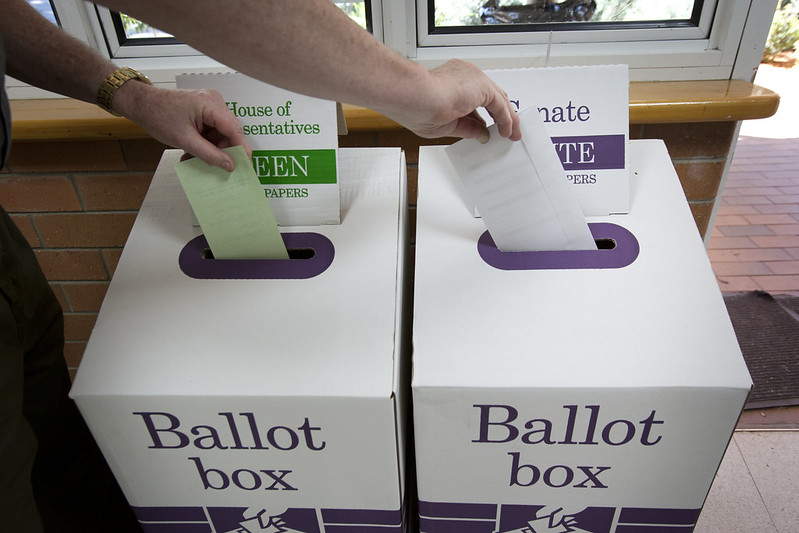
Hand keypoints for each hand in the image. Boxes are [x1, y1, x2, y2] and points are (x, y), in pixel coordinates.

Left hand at [113, 84, 250, 170]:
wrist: (141, 104)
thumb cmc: (158, 116)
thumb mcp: (184, 140)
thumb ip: (209, 154)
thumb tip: (229, 166)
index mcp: (211, 104)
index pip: (235, 129)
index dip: (242, 150)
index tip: (246, 167)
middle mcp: (214, 102)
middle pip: (230, 132)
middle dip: (223, 151)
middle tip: (216, 169)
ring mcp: (210, 106)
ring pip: (221, 134)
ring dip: (212, 150)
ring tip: (195, 159)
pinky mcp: (205, 111)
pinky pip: (213, 131)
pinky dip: (205, 144)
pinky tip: (193, 152)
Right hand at [389, 59, 520, 141]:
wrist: (412, 97)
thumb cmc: (415, 107)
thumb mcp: (446, 125)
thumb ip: (467, 127)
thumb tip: (482, 134)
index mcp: (451, 80)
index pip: (474, 99)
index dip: (482, 116)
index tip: (486, 129)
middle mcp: (465, 76)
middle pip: (491, 96)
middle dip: (500, 115)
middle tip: (506, 131)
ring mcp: (474, 79)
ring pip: (498, 99)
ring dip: (508, 118)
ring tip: (512, 134)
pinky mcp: (482, 86)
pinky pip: (501, 105)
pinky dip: (507, 119)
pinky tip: (508, 131)